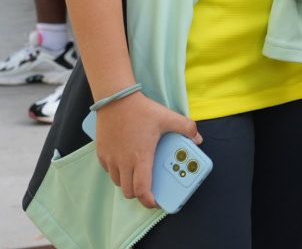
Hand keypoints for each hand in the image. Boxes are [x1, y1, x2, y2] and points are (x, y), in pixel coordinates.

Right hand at [95, 92, 200, 209]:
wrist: (116, 100)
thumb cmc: (141, 110)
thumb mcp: (167, 117)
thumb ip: (186, 128)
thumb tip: (199, 139)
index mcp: (141, 157)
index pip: (142, 189)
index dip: (149, 201)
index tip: (156, 202)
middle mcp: (124, 162)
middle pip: (129, 192)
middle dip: (140, 194)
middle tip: (150, 188)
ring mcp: (111, 159)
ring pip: (118, 183)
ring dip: (128, 183)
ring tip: (139, 174)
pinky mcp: (102, 154)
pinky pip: (110, 172)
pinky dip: (119, 173)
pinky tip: (127, 162)